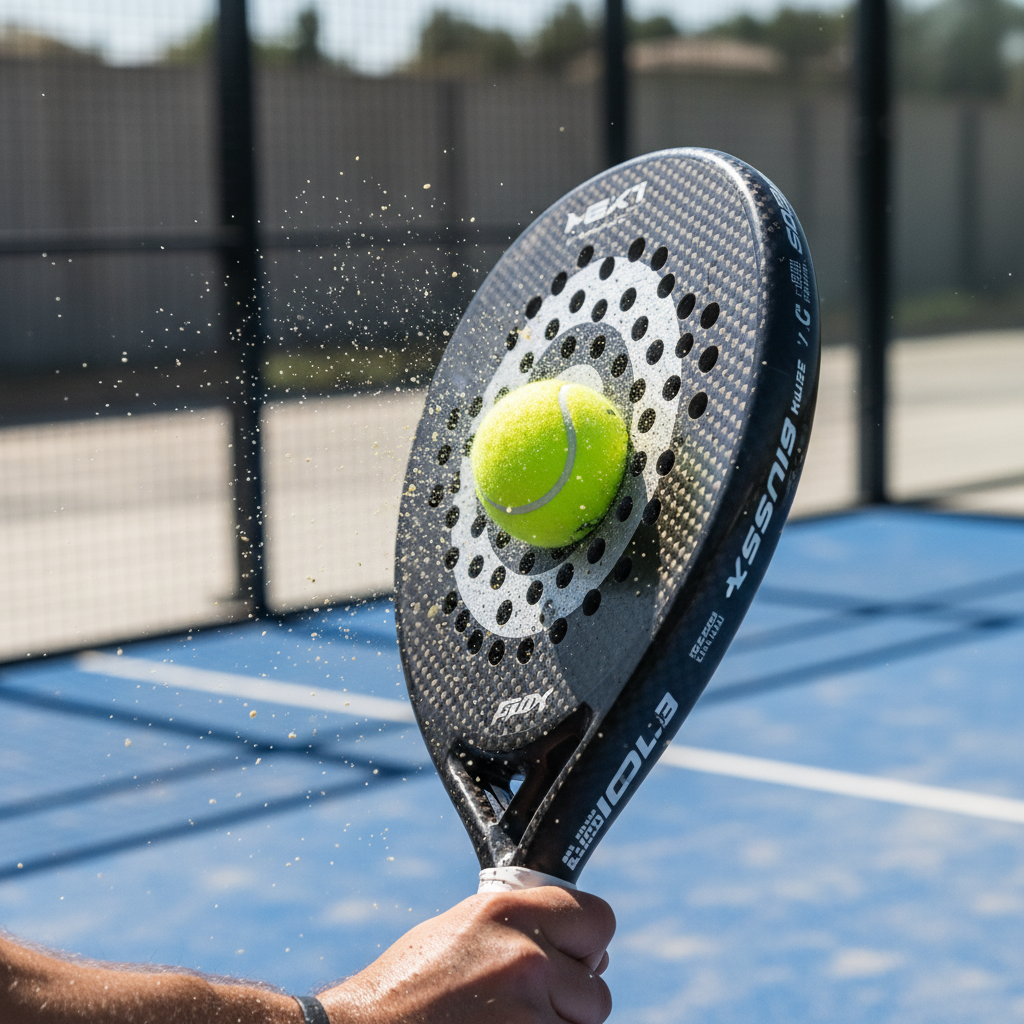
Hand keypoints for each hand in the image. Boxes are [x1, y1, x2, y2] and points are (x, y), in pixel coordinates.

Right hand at [319, 886, 614, 1023]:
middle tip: (523, 1005)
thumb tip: (583, 947)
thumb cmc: (407, 989)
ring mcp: (528, 1014)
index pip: (598, 919)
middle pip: (596, 989)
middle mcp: (525, 958)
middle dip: (569, 1000)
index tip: (574, 956)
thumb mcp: (462, 931)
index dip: (588, 942)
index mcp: (508, 912)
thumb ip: (521, 929)